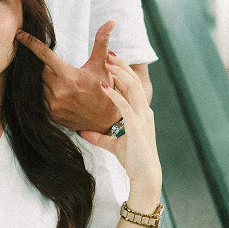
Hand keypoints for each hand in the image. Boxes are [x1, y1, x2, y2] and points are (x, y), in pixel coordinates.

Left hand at [15, 21, 119, 131]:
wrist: (106, 121)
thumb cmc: (105, 90)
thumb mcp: (102, 66)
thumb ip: (101, 42)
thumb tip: (110, 22)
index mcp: (68, 77)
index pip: (44, 55)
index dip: (31, 43)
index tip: (19, 34)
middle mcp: (58, 92)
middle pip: (40, 70)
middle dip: (42, 65)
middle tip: (50, 63)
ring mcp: (53, 105)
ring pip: (38, 85)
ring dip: (43, 79)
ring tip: (57, 79)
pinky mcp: (51, 115)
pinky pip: (40, 99)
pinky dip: (45, 92)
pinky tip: (55, 91)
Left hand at [80, 56, 161, 200]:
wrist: (145, 175)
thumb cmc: (133, 160)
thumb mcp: (114, 145)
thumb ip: (100, 137)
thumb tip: (83, 132)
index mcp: (141, 113)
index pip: (131, 87)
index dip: (122, 73)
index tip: (110, 61)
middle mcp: (144, 111)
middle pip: (134, 81)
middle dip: (122, 66)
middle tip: (109, 53)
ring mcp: (142, 117)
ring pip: (132, 88)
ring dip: (119, 73)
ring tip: (107, 61)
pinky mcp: (137, 126)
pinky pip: (124, 106)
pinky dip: (113, 94)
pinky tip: (101, 85)